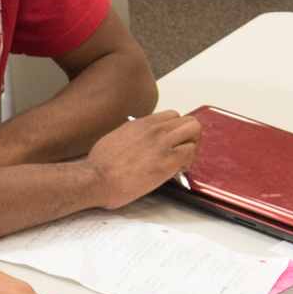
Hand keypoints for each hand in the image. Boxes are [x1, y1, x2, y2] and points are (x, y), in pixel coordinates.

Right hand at [85, 107, 200, 207]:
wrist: (98, 177)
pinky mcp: (169, 159)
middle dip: (189, 136)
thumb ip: (130, 135)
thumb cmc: (100, 165)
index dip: (176, 130)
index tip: (172, 142)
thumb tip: (135, 140)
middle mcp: (155, 128)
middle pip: (187, 121)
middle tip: (182, 152)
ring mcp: (163, 142)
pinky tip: (178, 170)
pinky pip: (191, 151)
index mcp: (140, 123)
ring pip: (194, 130)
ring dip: (193, 145)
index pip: (171, 116)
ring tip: (183, 161)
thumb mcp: (115, 138)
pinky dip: (190, 160)